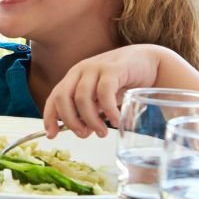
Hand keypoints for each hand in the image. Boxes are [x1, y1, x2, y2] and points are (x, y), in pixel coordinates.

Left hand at [42, 44, 166, 137]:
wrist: (148, 63)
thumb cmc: (123, 82)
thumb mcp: (101, 99)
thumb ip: (91, 112)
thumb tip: (82, 131)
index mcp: (73, 77)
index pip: (54, 97)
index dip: (49, 117)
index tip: (51, 135)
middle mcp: (81, 70)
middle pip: (63, 98)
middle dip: (70, 121)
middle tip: (83, 135)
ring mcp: (96, 67)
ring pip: (82, 97)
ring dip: (90, 120)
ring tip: (102, 133)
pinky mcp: (113, 69)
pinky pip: (104, 93)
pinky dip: (108, 110)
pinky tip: (116, 121)